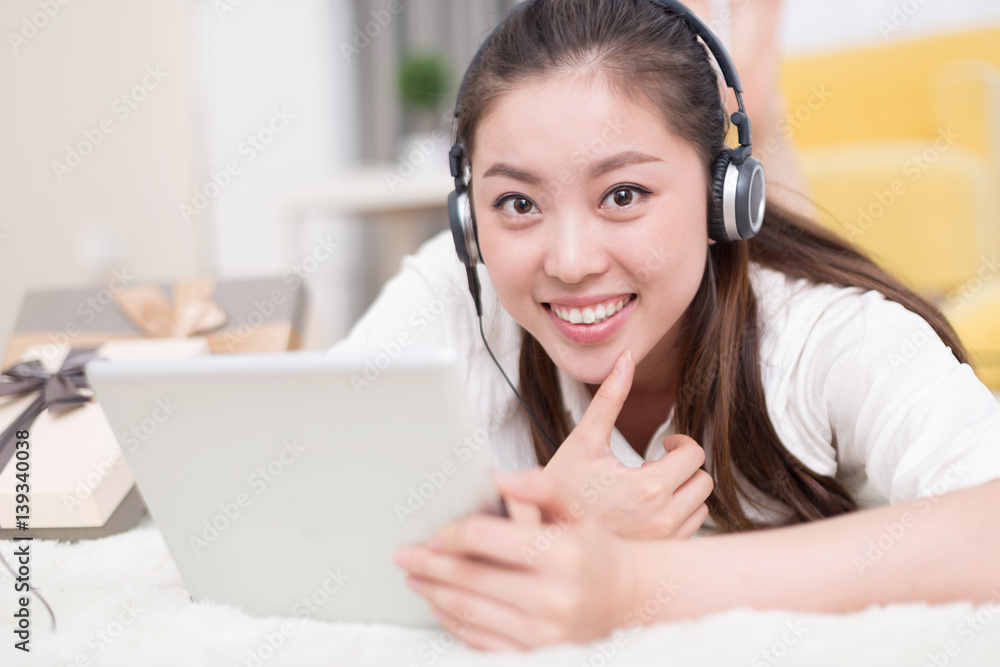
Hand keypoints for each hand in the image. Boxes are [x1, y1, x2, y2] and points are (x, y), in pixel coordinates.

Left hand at [393, 468, 639, 650]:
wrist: (626, 599)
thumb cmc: (592, 547)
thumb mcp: (577, 510)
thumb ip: (542, 487)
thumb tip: (499, 478)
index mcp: (562, 553)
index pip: (485, 539)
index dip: (452, 534)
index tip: (433, 533)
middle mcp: (554, 597)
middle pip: (469, 576)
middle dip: (429, 565)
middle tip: (402, 556)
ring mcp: (544, 632)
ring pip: (468, 610)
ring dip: (433, 592)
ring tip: (414, 578)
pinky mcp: (536, 654)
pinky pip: (480, 639)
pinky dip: (452, 621)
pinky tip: (439, 604)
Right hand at [543, 349, 712, 538]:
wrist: (543, 537)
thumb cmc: (560, 490)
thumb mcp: (583, 441)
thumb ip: (609, 399)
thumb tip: (625, 360)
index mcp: (649, 488)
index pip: (694, 456)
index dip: (680, 444)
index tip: (663, 445)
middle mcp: (663, 519)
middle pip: (704, 482)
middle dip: (683, 468)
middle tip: (656, 463)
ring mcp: (662, 542)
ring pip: (700, 509)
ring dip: (683, 493)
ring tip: (649, 488)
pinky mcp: (658, 556)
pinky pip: (688, 532)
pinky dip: (676, 516)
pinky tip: (646, 510)